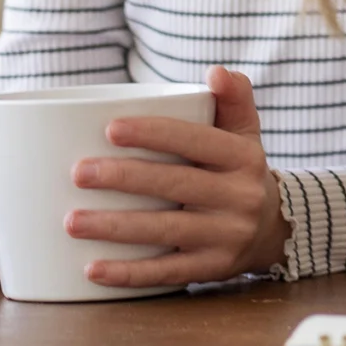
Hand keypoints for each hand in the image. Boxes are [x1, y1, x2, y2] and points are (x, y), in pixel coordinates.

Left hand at [71, 68, 287, 286]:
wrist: (273, 229)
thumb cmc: (238, 172)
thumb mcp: (245, 134)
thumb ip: (234, 99)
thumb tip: (216, 72)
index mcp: (244, 157)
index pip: (199, 140)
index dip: (155, 134)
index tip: (110, 129)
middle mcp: (241, 196)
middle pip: (178, 184)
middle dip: (125, 178)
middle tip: (78, 173)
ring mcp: (227, 236)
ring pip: (167, 230)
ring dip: (117, 227)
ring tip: (71, 220)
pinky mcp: (212, 269)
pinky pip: (167, 273)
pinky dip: (129, 274)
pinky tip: (92, 269)